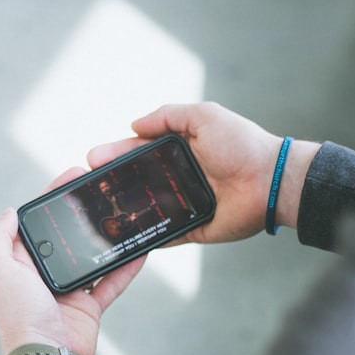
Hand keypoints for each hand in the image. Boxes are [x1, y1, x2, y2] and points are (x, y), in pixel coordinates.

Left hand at [0, 168, 145, 354]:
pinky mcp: (89, 307)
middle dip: (83, 213)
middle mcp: (43, 275)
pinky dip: (125, 269)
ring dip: (107, 239)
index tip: (73, 176)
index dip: (53, 197)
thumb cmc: (18, 314)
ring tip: (124, 215)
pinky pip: (111, 284)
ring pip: (91, 258)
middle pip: (66, 236)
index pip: (38, 222)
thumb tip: (10, 210)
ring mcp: (68, 291)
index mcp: (19, 263)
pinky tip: (139, 251)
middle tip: (102, 189)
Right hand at [87, 103, 319, 243]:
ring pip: (145, 210)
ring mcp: (183, 205)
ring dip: (122, 210)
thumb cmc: (240, 144)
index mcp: (179, 150)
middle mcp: (178, 178)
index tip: (92, 157)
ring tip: (94, 211)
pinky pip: (163, 236)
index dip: (115, 153)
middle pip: (136, 181)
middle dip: (110, 182)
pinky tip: (119, 238)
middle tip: (85, 184)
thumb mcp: (203, 116)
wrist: (269, 180)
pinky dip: (144, 238)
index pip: (139, 151)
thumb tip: (133, 124)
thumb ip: (168, 116)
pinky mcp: (191, 230)